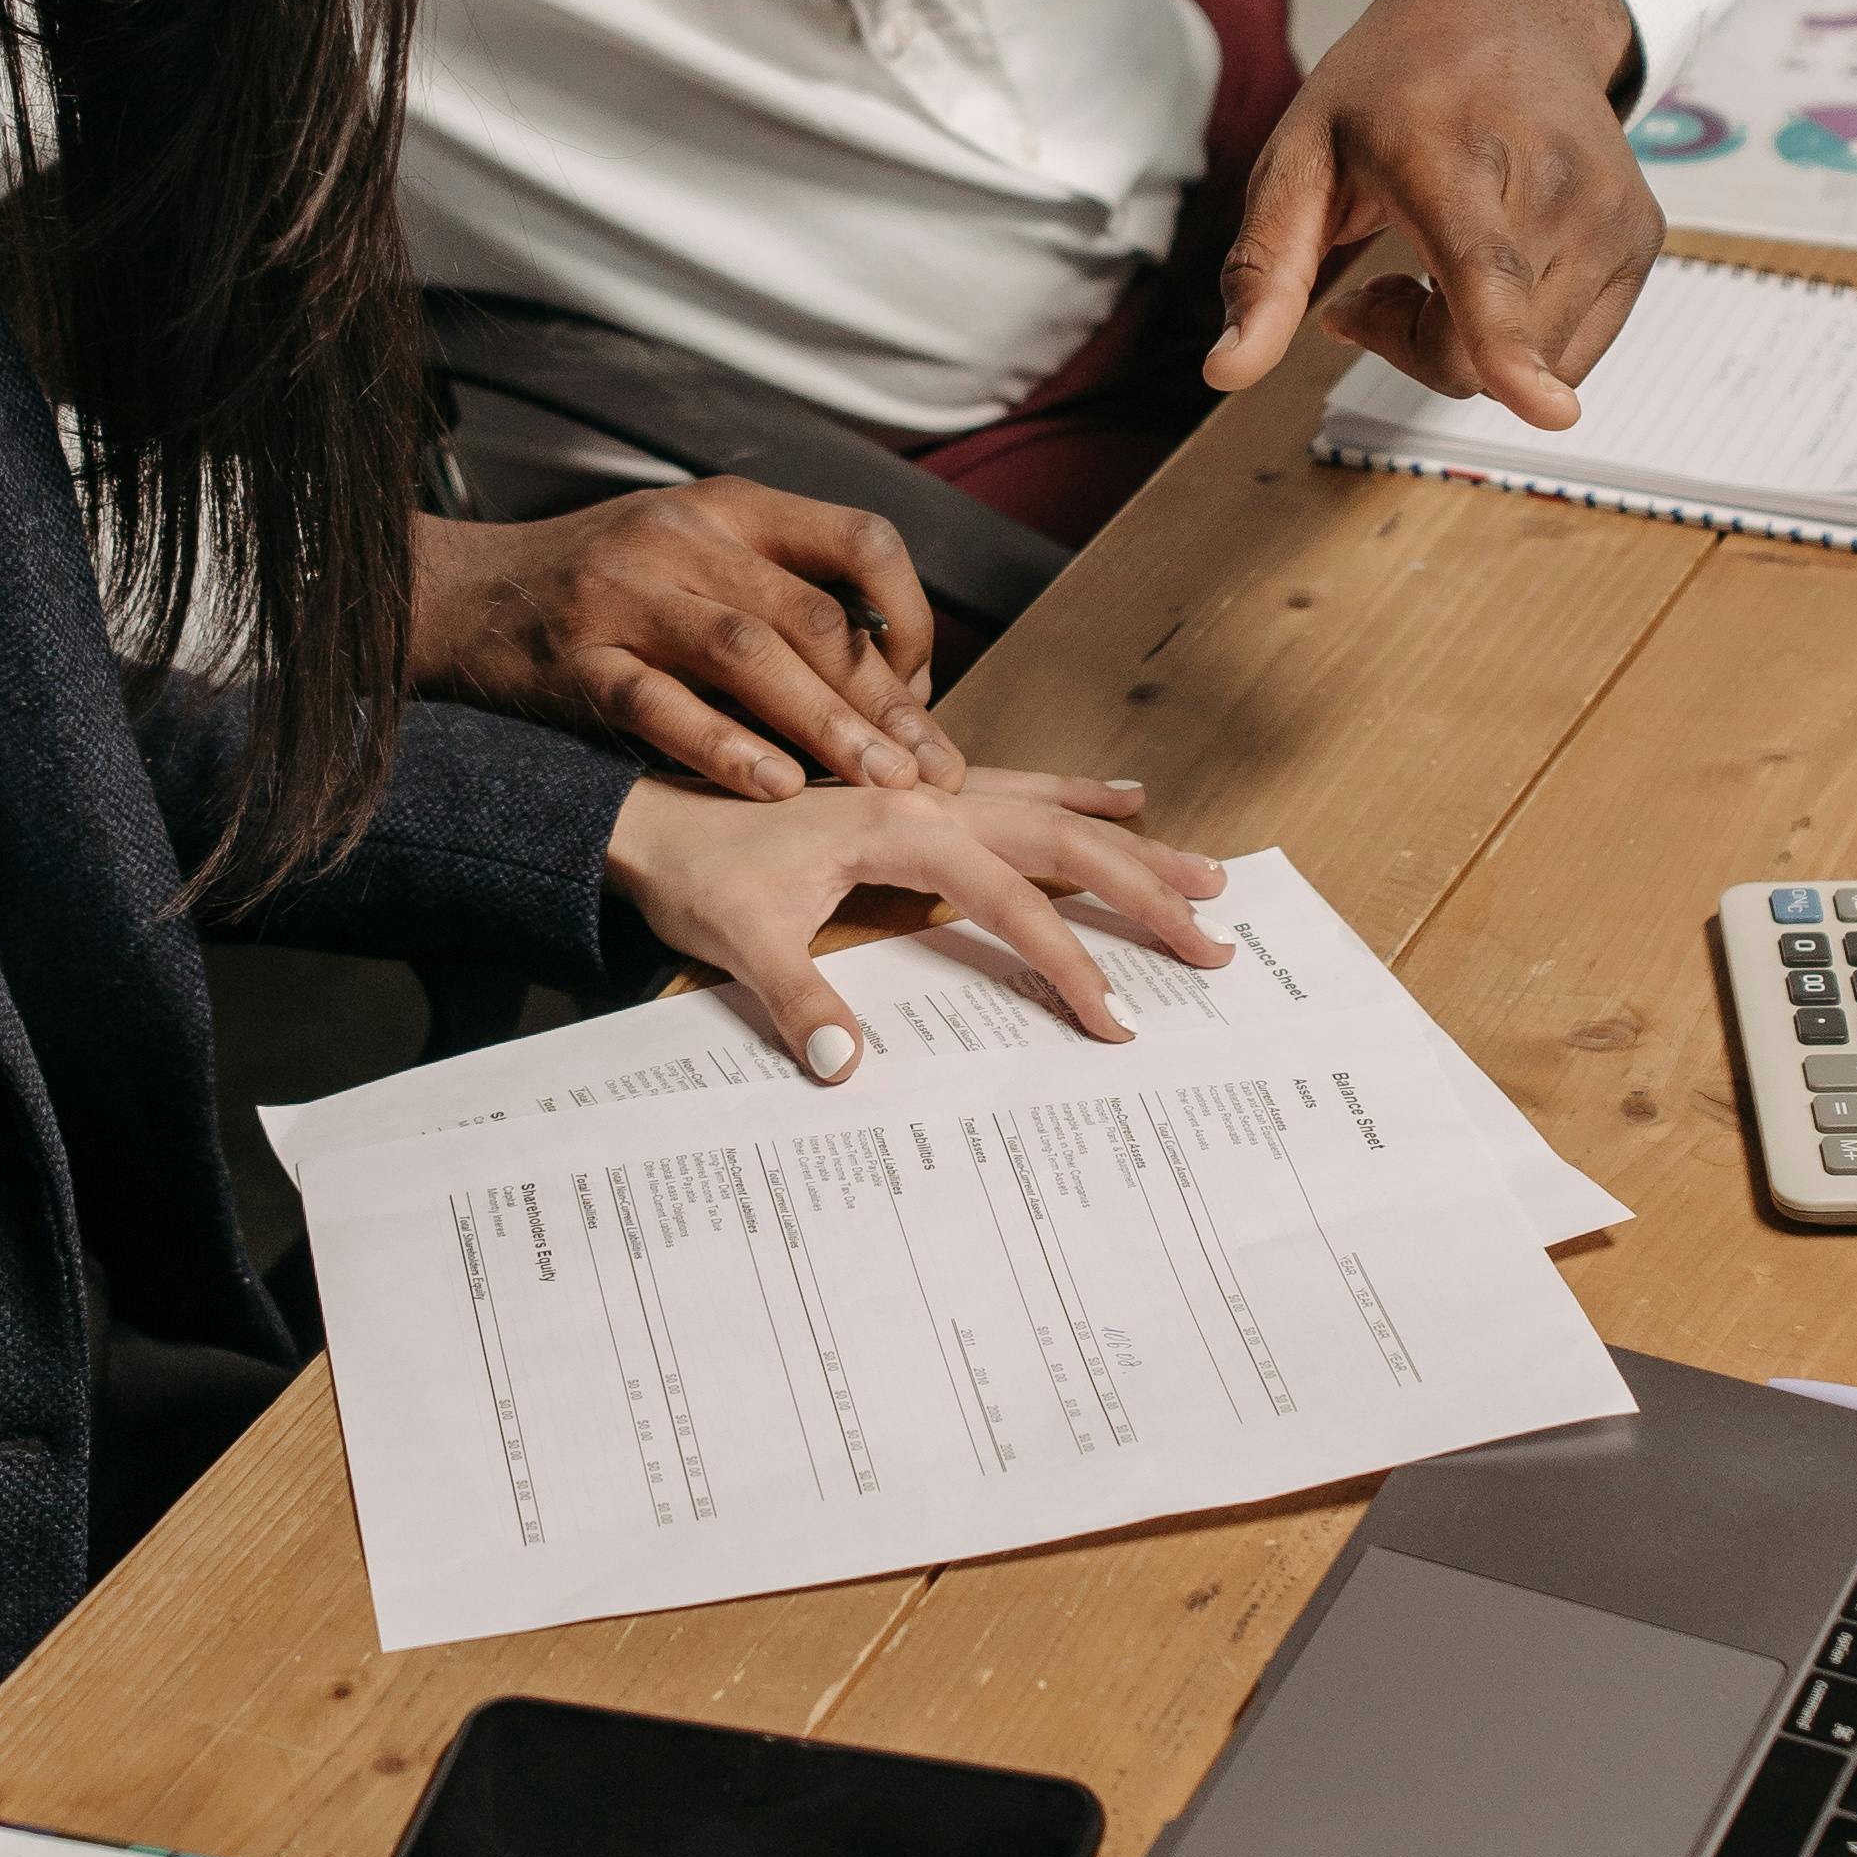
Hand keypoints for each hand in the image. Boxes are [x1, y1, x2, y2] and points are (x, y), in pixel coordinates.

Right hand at [413, 488, 964, 799]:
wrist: (459, 595)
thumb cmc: (602, 588)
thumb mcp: (694, 554)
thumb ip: (781, 596)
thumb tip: (894, 683)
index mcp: (730, 508)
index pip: (860, 539)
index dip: (910, 617)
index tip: (921, 693)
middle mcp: (682, 538)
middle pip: (811, 615)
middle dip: (884, 700)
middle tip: (932, 770)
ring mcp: (624, 597)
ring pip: (746, 654)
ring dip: (825, 725)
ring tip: (880, 784)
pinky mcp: (576, 663)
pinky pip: (657, 705)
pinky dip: (723, 746)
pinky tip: (776, 788)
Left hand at [607, 762, 1230, 1074]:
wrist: (642, 814)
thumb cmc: (692, 872)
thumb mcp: (737, 942)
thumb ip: (799, 1002)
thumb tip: (848, 1068)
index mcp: (899, 824)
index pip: (1012, 899)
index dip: (1068, 962)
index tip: (1115, 1022)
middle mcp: (927, 794)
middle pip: (1062, 839)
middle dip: (1143, 890)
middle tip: (1214, 937)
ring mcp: (925, 789)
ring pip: (1051, 810)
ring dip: (1130, 840)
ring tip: (1205, 865)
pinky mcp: (913, 793)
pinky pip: (1016, 792)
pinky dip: (1075, 798)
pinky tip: (1115, 796)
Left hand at [1203, 0, 1658, 433]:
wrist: (1512, 8)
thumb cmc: (1394, 85)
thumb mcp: (1300, 155)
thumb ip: (1264, 269)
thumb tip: (1226, 372)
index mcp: (1452, 153)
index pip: (1485, 270)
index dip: (1506, 349)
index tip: (1548, 413)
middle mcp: (1550, 180)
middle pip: (1482, 354)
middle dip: (1414, 347)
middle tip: (1381, 282)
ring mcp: (1609, 211)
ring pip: (1534, 369)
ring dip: (1473, 347)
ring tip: (1445, 260)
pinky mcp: (1640, 238)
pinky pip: (1574, 355)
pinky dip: (1526, 341)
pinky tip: (1497, 268)